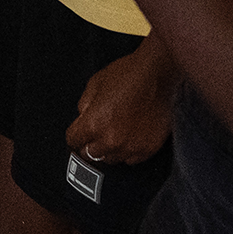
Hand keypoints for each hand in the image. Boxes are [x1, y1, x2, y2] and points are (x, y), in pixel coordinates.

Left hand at [65, 35, 177, 166]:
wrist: (158, 73)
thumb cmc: (129, 74)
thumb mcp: (95, 83)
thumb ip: (85, 105)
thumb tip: (82, 117)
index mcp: (93, 124)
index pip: (73, 140)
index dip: (74, 135)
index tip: (77, 134)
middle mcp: (110, 140)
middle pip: (90, 154)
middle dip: (89, 144)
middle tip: (96, 133)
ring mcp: (130, 146)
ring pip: (110, 159)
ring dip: (109, 149)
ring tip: (115, 133)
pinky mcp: (147, 149)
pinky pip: (131, 160)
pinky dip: (128, 151)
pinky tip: (130, 137)